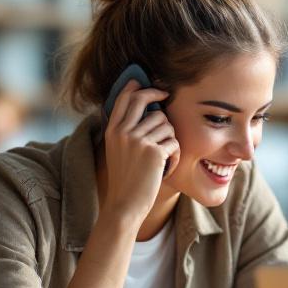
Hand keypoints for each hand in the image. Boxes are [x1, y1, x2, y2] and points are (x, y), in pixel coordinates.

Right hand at [101, 80, 178, 220]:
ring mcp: (138, 141)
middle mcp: (123, 132)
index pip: (125, 99)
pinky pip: (174, 142)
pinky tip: (167, 167)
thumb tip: (147, 109)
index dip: (138, 87)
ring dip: (169, 137)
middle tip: (167, 95)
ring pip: (165, 123)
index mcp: (112, 131)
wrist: (124, 204)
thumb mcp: (117, 151)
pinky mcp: (154, 152)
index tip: (149, 83)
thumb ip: (125, 130)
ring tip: (163, 155)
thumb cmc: (126, 179)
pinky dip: (175, 155)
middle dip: (159, 97)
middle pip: (145, 101)